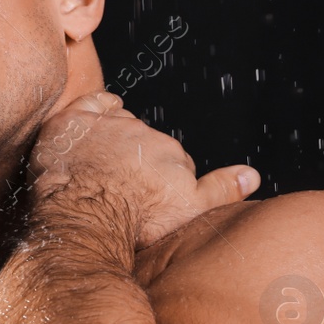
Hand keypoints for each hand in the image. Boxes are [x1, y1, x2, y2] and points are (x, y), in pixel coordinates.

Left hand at [28, 92, 258, 247]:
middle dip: (136, 157)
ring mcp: (105, 126)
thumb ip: (222, 190)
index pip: (170, 158)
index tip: (148, 193)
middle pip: (142, 140)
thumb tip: (251, 175)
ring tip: (103, 162)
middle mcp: (141, 132)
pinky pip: (89, 103)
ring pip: (116, 123)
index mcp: (171, 152)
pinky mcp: (72, 123)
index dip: (160, 176)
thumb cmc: (136, 220)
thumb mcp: (191, 211)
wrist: (87, 216)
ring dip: (113, 136)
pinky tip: (99, 113)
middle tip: (121, 183)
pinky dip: (96, 106)